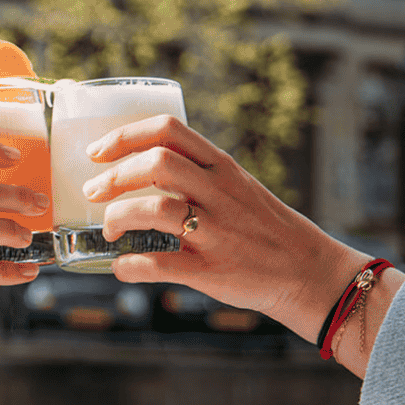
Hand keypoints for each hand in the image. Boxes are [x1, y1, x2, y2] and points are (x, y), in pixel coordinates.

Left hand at [82, 116, 377, 347]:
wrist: (311, 273)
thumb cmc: (266, 229)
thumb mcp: (238, 187)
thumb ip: (198, 175)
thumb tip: (140, 168)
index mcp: (223, 167)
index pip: (169, 130)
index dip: (124, 135)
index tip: (97, 151)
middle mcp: (220, 193)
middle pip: (157, 163)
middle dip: (113, 175)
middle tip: (93, 190)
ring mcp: (218, 232)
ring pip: (157, 210)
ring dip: (118, 216)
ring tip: (107, 229)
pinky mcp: (213, 270)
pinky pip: (162, 264)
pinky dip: (131, 265)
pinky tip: (121, 266)